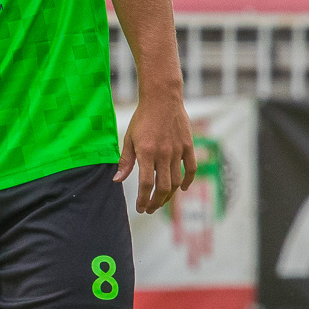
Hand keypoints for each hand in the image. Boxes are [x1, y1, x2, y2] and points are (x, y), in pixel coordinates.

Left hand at [113, 98, 196, 213]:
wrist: (161, 98)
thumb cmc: (142, 118)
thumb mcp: (129, 138)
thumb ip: (125, 161)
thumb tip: (117, 180)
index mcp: (146, 152)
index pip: (146, 184)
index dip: (143, 199)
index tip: (140, 208)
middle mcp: (163, 154)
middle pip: (162, 187)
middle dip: (156, 202)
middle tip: (150, 209)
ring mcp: (177, 150)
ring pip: (176, 181)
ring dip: (169, 195)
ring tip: (161, 201)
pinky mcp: (188, 146)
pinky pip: (191, 169)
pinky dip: (188, 181)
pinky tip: (181, 189)